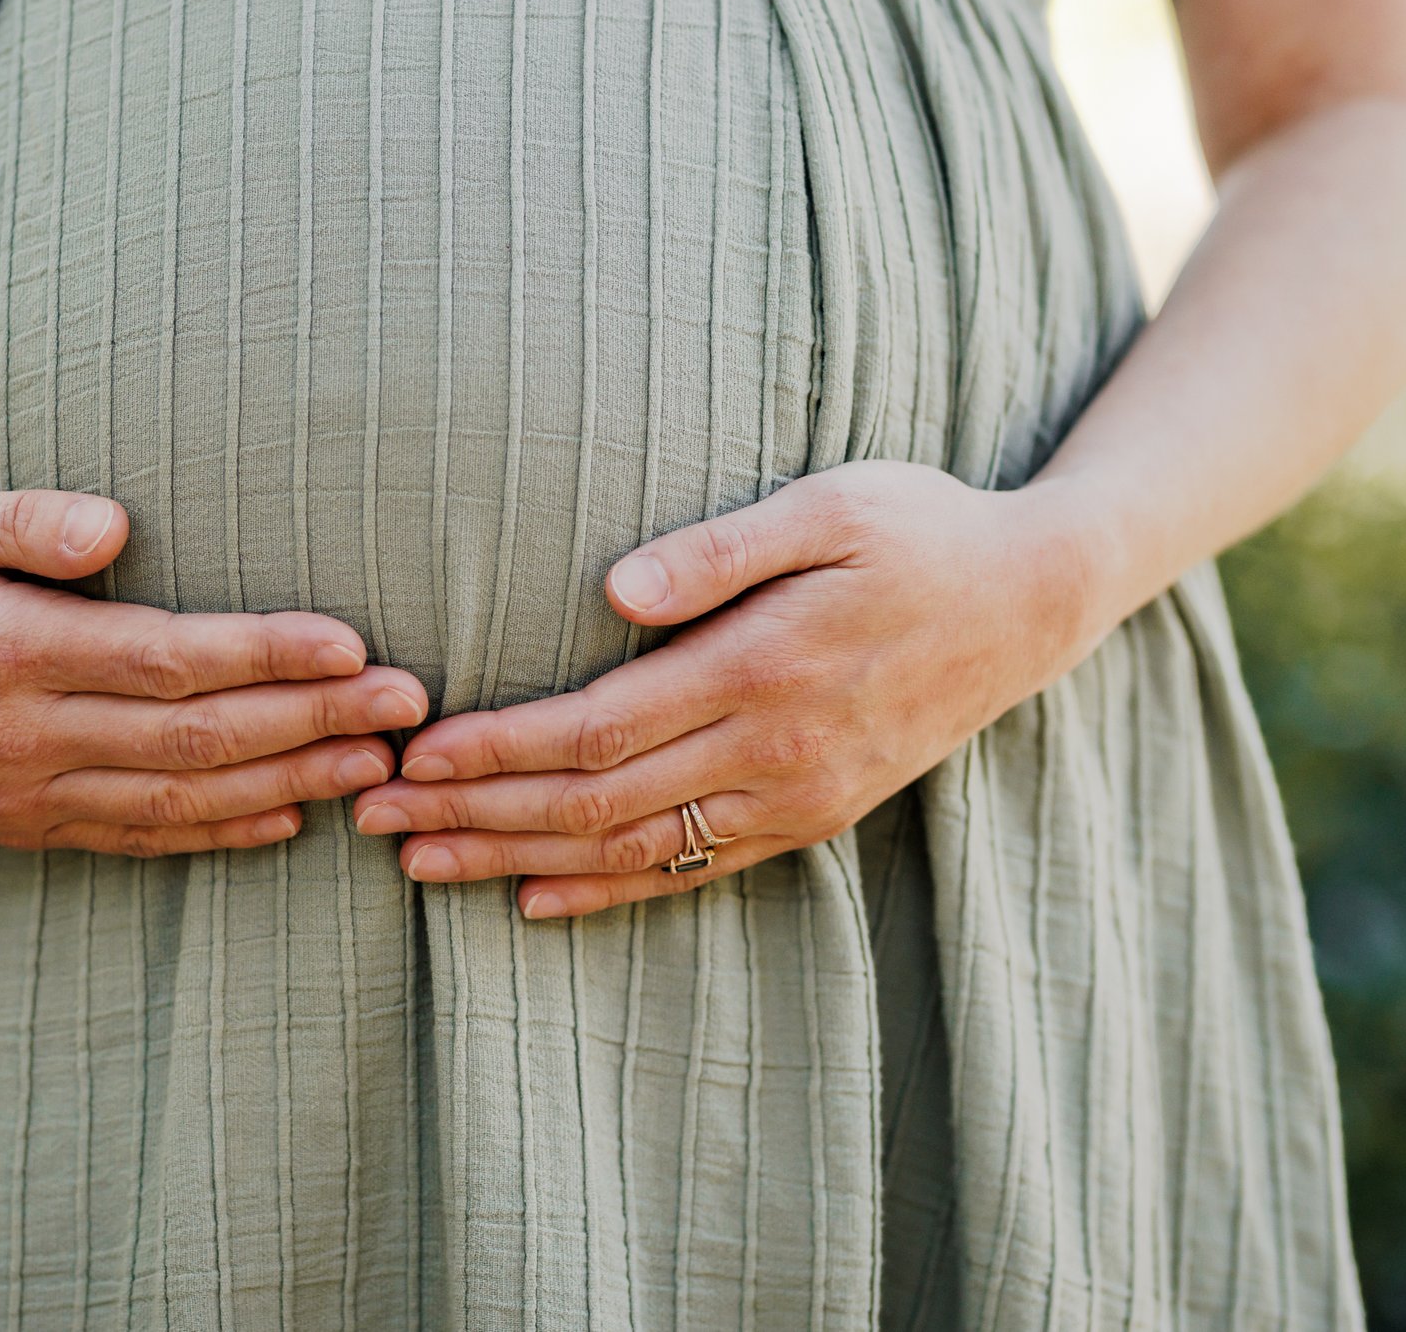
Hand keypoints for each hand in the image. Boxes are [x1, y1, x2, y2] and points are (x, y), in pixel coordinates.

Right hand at [0, 483, 426, 853]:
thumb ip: (18, 520)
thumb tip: (115, 528)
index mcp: (3, 654)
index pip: (165, 663)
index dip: (265, 656)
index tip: (353, 644)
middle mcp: (19, 739)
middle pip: (195, 740)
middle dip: (311, 722)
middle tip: (408, 704)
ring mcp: (21, 794)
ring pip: (180, 801)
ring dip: (288, 781)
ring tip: (379, 762)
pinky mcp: (22, 824)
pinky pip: (137, 838)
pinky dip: (220, 833)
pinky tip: (291, 815)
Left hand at [349, 463, 1111, 916]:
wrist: (1031, 603)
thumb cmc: (919, 531)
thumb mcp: (830, 506)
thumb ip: (722, 548)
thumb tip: (615, 585)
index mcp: (760, 670)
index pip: (596, 729)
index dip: (495, 747)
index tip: (410, 748)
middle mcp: (773, 753)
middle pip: (593, 804)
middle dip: (475, 813)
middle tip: (373, 814)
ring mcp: (794, 798)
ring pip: (631, 851)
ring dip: (517, 860)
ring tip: (422, 862)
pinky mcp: (812, 817)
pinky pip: (691, 872)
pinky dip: (607, 892)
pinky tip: (535, 898)